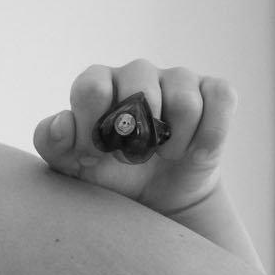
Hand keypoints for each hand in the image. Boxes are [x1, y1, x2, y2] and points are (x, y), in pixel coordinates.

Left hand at [34, 60, 234, 217]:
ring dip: (173, 142)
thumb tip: (64, 123)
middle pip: (140, 86)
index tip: (98, 152)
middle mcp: (136, 74)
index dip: (94, 123)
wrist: (155, 200)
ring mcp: (177, 79)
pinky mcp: (214, 92)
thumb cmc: (107, 177)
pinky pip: (220, 102)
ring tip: (162, 155)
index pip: (91, 86)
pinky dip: (207, 137)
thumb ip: (54, 144)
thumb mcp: (72, 167)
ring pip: (184, 102)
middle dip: (136, 136)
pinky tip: (191, 151)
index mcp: (97, 84)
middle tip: (132, 156)